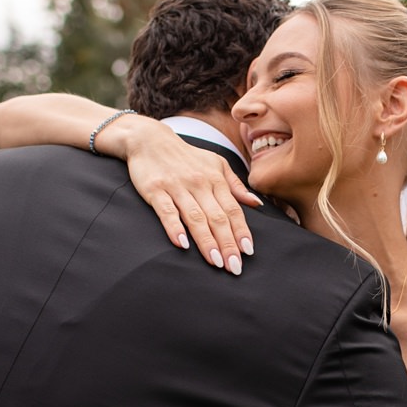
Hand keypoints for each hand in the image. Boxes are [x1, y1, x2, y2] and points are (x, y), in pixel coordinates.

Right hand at [115, 117, 261, 272]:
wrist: (150, 139)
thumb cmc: (186, 156)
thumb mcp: (216, 164)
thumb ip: (235, 185)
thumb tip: (256, 203)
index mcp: (215, 179)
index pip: (232, 210)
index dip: (241, 231)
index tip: (248, 251)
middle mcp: (199, 184)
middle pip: (217, 217)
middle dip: (227, 244)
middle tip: (234, 267)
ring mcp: (177, 187)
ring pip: (195, 217)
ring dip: (207, 241)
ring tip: (216, 262)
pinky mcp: (155, 190)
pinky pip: (166, 211)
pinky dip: (174, 227)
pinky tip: (182, 244)